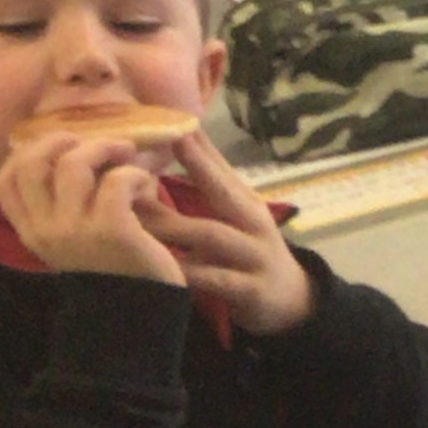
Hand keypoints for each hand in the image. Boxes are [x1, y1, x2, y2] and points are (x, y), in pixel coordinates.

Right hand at [0, 129, 183, 288]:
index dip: (29, 152)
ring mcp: (76, 231)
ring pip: (75, 165)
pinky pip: (117, 181)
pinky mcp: (112, 231)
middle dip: (65, 141)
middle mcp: (46, 230)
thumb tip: (74, 154)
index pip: (6, 180)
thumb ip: (62, 208)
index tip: (61, 146)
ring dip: (106, 149)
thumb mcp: (74, 242)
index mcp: (32, 232)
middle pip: (33, 163)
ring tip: (129, 158)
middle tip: (99, 144)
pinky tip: (147, 187)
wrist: (138, 319)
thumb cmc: (113, 273)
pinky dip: (136, 174)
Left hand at [135, 131, 313, 336]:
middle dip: (195, 171)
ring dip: (174, 226)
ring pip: (212, 236)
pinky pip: (216, 280)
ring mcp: (255, 256)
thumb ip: (213, 176)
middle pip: (223, 193)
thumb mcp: (239, 211)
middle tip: (159, 155)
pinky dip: (189, 274)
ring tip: (138, 216)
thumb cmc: (251, 247)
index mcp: (246, 202)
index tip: (173, 128)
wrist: (289, 299)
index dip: (198, 150)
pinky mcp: (251, 289)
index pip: (221, 169)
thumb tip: (187, 129)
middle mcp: (254, 223)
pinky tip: (163, 268)